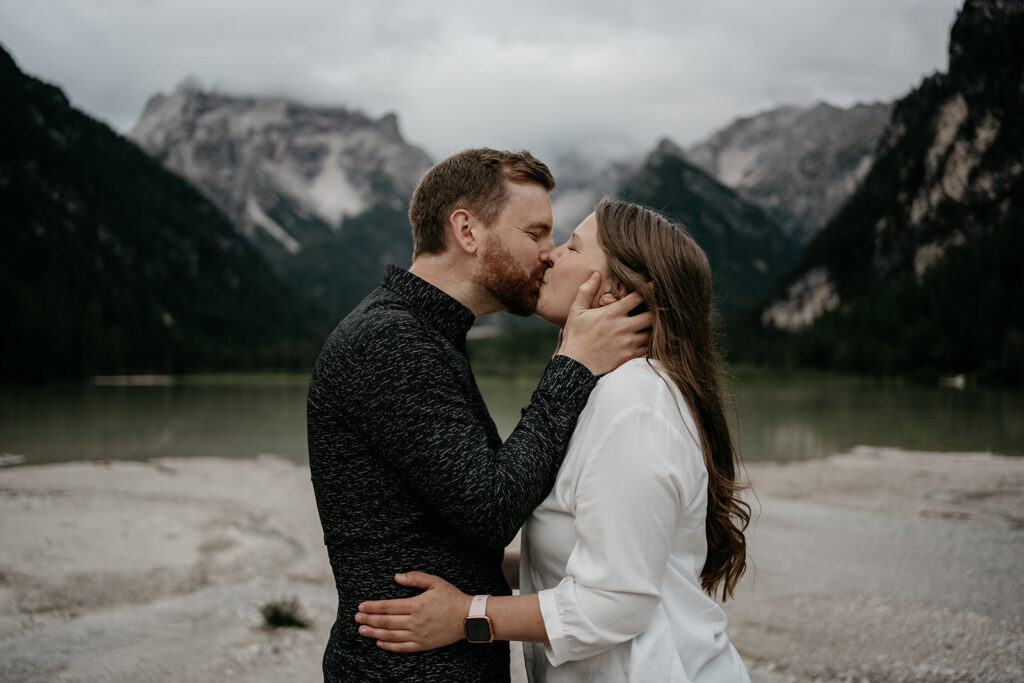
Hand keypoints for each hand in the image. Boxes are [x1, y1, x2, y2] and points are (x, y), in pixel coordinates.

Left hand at [355, 572, 471, 652]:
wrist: (467, 617)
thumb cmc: (451, 598)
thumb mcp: (435, 582)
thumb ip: (415, 578)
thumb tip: (397, 577)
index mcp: (416, 605)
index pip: (388, 606)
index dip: (372, 607)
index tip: (361, 606)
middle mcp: (415, 622)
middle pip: (385, 622)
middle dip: (369, 619)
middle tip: (357, 618)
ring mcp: (418, 635)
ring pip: (390, 636)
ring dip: (374, 632)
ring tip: (362, 630)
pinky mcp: (423, 644)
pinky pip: (401, 647)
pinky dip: (388, 645)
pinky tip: (379, 642)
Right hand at [557, 272, 652, 375]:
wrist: (574, 365)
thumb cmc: (575, 337)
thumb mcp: (576, 311)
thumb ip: (586, 291)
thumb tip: (596, 274)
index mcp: (611, 313)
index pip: (637, 297)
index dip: (648, 289)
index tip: (655, 285)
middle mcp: (622, 327)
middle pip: (651, 316)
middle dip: (656, 311)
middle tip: (657, 308)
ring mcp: (627, 343)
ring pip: (652, 333)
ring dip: (653, 329)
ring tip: (654, 325)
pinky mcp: (629, 357)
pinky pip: (648, 349)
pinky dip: (650, 344)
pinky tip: (647, 341)